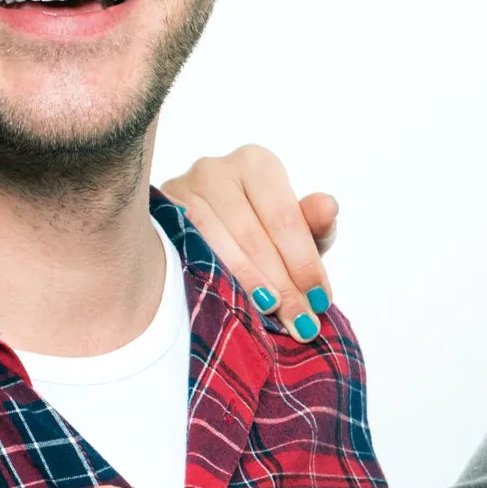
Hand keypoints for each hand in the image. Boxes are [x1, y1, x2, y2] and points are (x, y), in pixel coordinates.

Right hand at [160, 145, 337, 339]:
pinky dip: (212, 278)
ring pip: (218, 245)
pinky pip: (186, 251)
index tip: (320, 300)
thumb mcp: (293, 231)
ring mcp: (181, 190)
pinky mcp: (158, 216)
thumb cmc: (261, 231)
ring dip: (248, 286)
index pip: (285, 218)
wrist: (206, 235)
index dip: (304, 263)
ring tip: (272, 317)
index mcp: (256, 164)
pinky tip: (230, 302)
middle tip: (301, 323)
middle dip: (282, 285)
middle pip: (252, 235)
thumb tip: (328, 206)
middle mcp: (216, 169)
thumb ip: (313, 223)